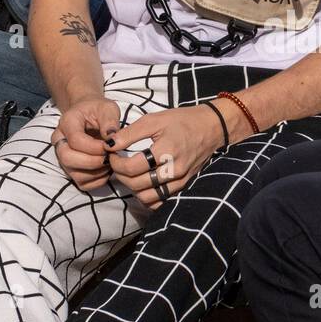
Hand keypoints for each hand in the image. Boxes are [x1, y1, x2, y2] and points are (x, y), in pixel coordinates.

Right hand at [53, 96, 121, 190]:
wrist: (89, 115)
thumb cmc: (99, 110)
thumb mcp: (108, 108)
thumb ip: (110, 121)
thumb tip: (112, 141)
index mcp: (67, 123)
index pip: (75, 140)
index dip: (94, 147)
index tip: (109, 146)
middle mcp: (60, 141)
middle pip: (67, 159)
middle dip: (92, 162)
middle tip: (109, 157)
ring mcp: (63, 157)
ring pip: (74, 174)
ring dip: (96, 172)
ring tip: (110, 162)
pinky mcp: (71, 169)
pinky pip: (82, 183)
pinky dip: (97, 181)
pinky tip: (106, 169)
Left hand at [107, 105, 222, 208]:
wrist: (211, 127)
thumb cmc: (182, 121)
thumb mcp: (154, 120)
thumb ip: (129, 133)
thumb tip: (108, 144)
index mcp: (166, 151)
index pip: (132, 167)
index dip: (116, 163)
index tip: (112, 155)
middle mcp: (174, 170)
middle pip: (137, 185)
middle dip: (121, 176)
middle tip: (118, 164)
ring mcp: (181, 181)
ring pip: (148, 197)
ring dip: (133, 189)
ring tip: (130, 174)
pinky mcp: (184, 186)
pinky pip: (161, 201)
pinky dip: (148, 197)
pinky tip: (144, 184)